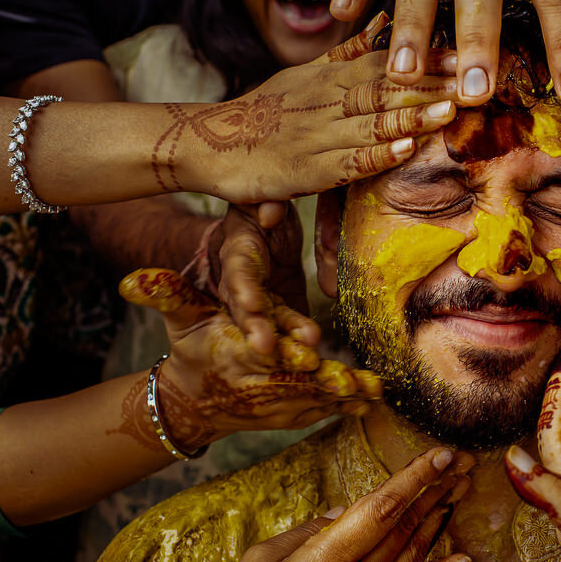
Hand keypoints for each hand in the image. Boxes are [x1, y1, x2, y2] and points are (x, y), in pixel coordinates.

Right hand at [120, 268, 384, 451]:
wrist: (192, 399)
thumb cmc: (191, 347)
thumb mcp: (179, 315)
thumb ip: (165, 293)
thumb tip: (130, 280)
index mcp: (233, 356)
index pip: (258, 353)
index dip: (282, 352)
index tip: (307, 352)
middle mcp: (256, 385)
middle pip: (292, 382)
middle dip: (322, 381)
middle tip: (352, 379)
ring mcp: (274, 405)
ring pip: (311, 400)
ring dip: (341, 398)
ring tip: (373, 391)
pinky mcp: (291, 415)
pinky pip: (320, 412)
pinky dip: (345, 409)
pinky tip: (372, 403)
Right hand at [166, 13, 459, 204]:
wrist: (208, 142)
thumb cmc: (264, 109)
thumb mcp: (305, 71)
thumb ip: (348, 51)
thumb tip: (385, 20)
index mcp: (329, 76)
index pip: (384, 62)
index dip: (425, 59)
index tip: (465, 53)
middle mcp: (327, 101)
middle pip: (385, 88)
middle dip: (431, 85)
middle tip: (472, 79)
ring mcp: (319, 136)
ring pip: (372, 123)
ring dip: (412, 116)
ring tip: (449, 110)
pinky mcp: (309, 172)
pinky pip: (350, 163)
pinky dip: (378, 156)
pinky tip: (406, 149)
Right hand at [188, 447, 473, 561]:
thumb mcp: (259, 560)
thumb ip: (305, 531)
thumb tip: (340, 514)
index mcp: (327, 559)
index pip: (382, 509)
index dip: (415, 478)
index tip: (442, 455)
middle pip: (407, 527)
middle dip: (437, 490)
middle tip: (464, 464)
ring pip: (416, 556)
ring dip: (440, 520)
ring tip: (460, 491)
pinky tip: (462, 558)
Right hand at [190, 202, 316, 357]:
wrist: (265, 227)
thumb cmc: (258, 210)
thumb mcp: (258, 200)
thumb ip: (264, 203)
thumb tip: (271, 210)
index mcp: (237, 250)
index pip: (239, 270)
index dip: (244, 289)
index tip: (253, 305)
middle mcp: (245, 282)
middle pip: (248, 308)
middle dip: (257, 327)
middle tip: (266, 347)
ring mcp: (263, 300)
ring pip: (273, 323)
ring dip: (287, 340)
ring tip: (308, 358)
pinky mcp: (283, 309)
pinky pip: (292, 327)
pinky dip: (305, 342)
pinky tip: (323, 361)